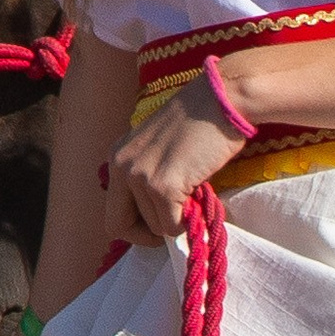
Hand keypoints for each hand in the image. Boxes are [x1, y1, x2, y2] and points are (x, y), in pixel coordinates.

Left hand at [111, 75, 245, 240]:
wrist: (223, 100)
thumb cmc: (201, 121)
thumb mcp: (160, 147)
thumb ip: (148, 175)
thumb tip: (154, 216)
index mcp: (118, 156)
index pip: (111, 212)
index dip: (134, 227)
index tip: (158, 224)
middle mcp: (121, 166)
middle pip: (119, 226)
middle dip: (147, 235)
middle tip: (174, 224)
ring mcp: (140, 176)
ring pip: (154, 226)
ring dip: (177, 219)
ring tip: (195, 193)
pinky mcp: (163, 186)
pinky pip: (172, 225)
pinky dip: (189, 221)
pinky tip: (201, 197)